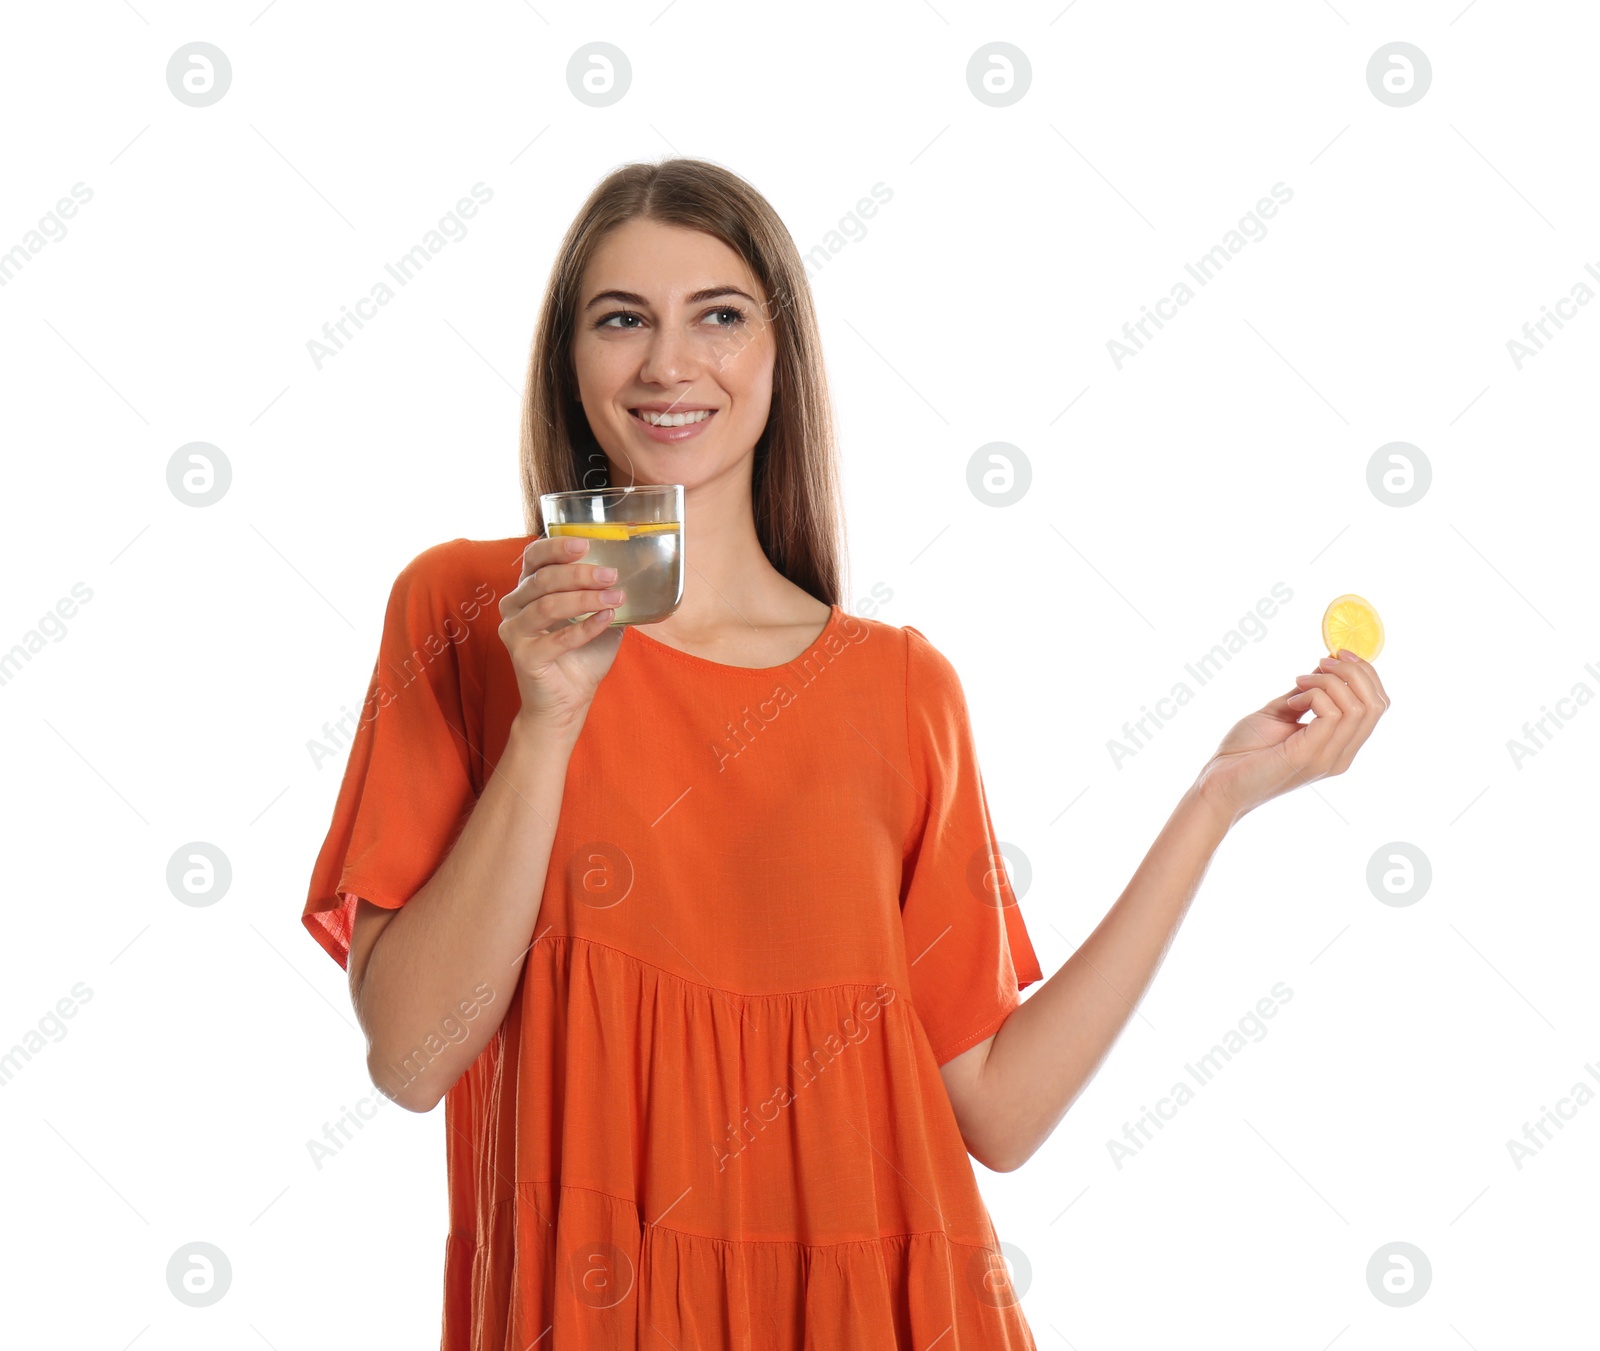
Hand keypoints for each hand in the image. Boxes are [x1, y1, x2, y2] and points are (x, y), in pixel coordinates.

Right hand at [498, 534, 626, 731]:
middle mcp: (514, 606)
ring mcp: (514, 632)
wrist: (569, 701)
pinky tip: (608, 620)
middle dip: (580, 574)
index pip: (533, 557)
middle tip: (611, 575)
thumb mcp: (596, 616)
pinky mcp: (523, 657)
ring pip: (547, 605)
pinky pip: (557, 638)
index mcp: (528, 590)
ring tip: (615, 598)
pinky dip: (586, 628)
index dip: (556, 547)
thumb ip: (604, 594)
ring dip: (585, 599)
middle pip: (543, 579)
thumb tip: (636, 571)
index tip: (585, 543)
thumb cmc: (581, 656)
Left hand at [1194, 650, 1391, 824]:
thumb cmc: (1245, 751)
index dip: (1365, 673)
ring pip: (1358, 706)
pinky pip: (1332, 714)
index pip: (1377, 706)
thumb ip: (1306, 694)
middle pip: (1376, 704)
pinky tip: (1290, 703)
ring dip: (1329, 681)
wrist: (1219, 782)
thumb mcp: (1281, 713)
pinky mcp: (1308, 756)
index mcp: (1339, 746)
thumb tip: (1324, 665)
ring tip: (1298, 683)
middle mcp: (1340, 755)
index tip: (1337, 654)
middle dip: (1354, 671)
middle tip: (1321, 662)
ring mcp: (1327, 758)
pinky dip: (1314, 695)